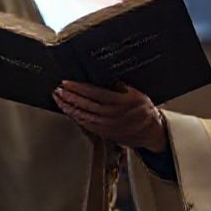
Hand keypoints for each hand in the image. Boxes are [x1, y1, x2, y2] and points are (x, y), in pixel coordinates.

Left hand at [53, 80, 167, 151]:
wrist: (152, 131)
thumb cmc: (143, 109)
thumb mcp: (137, 92)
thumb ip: (120, 86)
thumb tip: (102, 76)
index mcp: (125, 101)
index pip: (97, 93)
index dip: (79, 88)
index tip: (67, 83)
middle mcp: (117, 115)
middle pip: (87, 106)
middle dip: (70, 97)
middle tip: (58, 90)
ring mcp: (111, 127)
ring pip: (85, 117)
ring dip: (69, 108)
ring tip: (59, 100)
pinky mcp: (107, 134)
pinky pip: (88, 126)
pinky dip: (76, 118)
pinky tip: (69, 112)